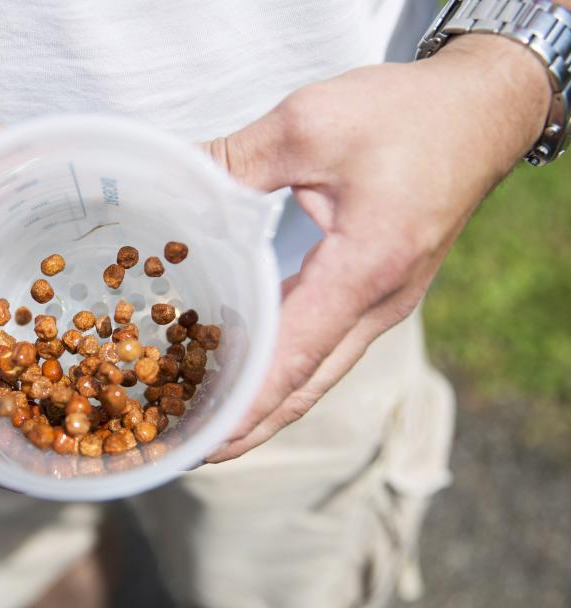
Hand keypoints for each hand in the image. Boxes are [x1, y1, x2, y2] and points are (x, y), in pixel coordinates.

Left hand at [204, 35, 550, 461]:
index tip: (202, 442)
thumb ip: (234, 162)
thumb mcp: (309, 124)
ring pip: (318, 373)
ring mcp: (384, 304)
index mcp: (365, 268)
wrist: (482, 110)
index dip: (245, 406)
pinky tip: (247, 372)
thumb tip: (173, 186)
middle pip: (307, 386)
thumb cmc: (407, 115)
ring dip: (265, 407)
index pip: (295, 357)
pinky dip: (285, 371)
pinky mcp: (378, 292)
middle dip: (249, 427)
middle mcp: (379, 303)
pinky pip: (327, 347)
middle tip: (188, 450)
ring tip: (208, 426)